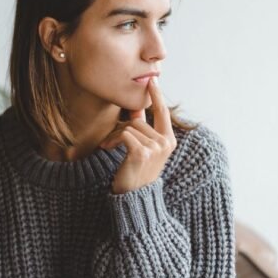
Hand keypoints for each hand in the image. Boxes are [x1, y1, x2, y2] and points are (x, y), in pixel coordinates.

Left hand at [99, 77, 176, 194]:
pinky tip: (107, 149)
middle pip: (138, 121)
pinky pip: (124, 134)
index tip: (152, 80)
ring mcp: (155, 148)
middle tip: (110, 141)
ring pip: (130, 127)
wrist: (134, 197)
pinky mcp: (142, 152)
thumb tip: (135, 109)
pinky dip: (112, 140)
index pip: (163, 113)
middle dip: (121, 128)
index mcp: (169, 141)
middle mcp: (165, 143)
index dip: (157, 96)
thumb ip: (142, 129)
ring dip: (114, 136)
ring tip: (108, 147)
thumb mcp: (144, 149)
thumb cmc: (137, 174)